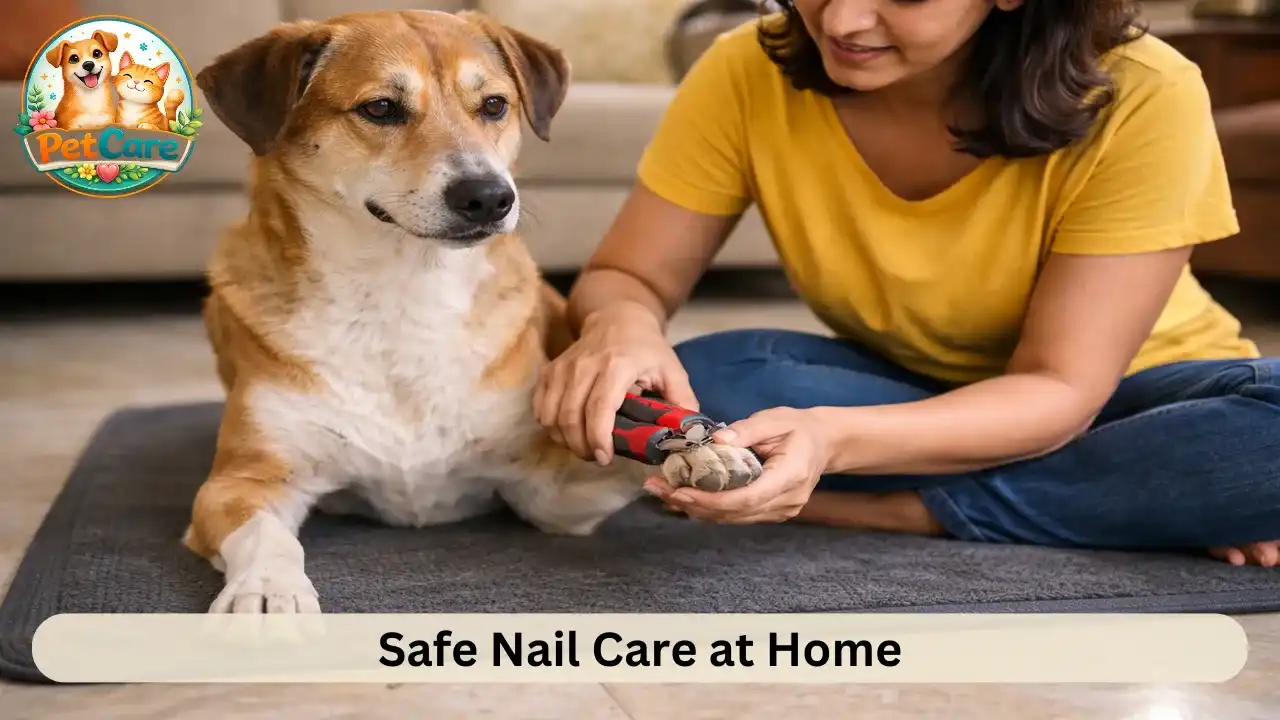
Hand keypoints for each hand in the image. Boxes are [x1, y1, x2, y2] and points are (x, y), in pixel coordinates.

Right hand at [533, 301, 697, 463]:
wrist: (617, 316)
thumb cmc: (647, 348)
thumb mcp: (672, 370)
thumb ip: (682, 402)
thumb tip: (688, 437)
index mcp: (617, 366)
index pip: (599, 408)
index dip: (598, 438)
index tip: (604, 458)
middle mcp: (584, 366)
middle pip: (570, 417)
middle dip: (581, 446)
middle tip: (597, 457)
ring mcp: (563, 368)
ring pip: (550, 415)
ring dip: (564, 439)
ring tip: (584, 446)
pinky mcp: (550, 371)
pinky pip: (540, 407)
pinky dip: (549, 426)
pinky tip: (567, 431)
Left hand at [648, 406, 837, 523]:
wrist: (824, 443)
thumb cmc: (799, 427)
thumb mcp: (775, 419)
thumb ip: (746, 429)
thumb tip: (715, 438)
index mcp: (789, 477)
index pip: (745, 498)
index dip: (709, 499)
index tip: (678, 490)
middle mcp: (785, 502)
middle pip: (733, 513)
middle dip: (692, 504)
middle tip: (656, 488)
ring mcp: (779, 512)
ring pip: (731, 519)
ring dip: (695, 508)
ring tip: (662, 490)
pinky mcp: (771, 513)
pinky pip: (736, 516)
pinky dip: (709, 508)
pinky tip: (684, 494)